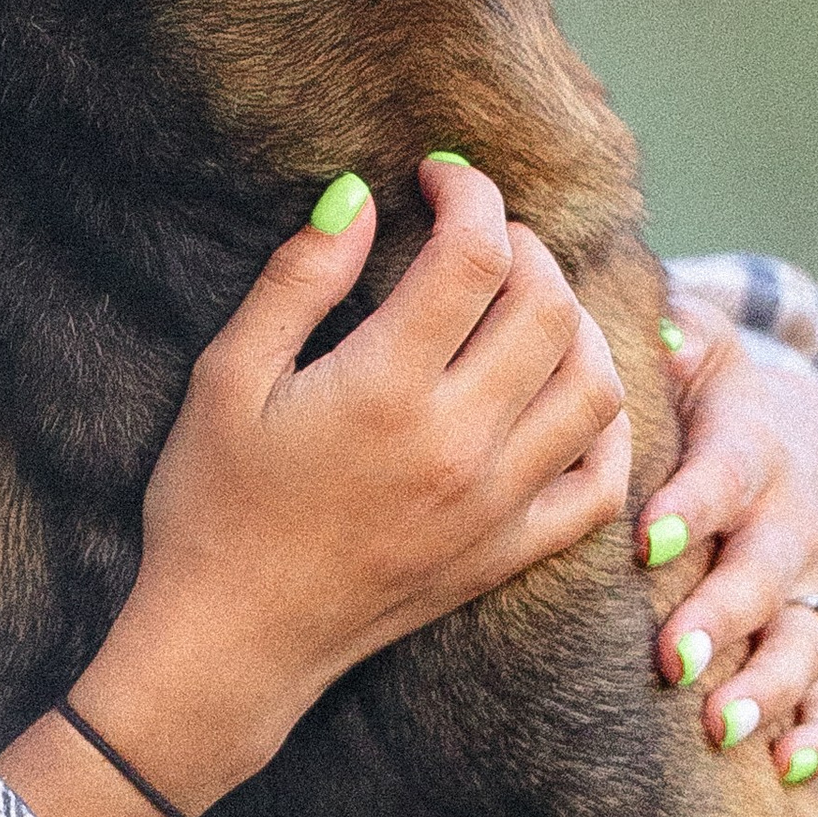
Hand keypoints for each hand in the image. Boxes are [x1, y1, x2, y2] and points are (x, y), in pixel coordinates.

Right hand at [0, 158, 631, 816]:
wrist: (233, 640)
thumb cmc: (213, 501)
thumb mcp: (228, 376)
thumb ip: (298, 280)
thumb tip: (357, 196)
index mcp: (386, 389)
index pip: (474, 257)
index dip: (468, 194)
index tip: (437, 175)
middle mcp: (459, 443)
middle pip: (548, 307)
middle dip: (523, 243)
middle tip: (476, 230)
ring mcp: (496, 504)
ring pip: (593, 386)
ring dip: (574, 321)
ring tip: (523, 298)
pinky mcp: (507, 553)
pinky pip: (600, 482)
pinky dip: (604, 424)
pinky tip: (565, 390)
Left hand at [635, 290, 817, 783]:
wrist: (782, 436)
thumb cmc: (704, 394)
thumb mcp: (696, 348)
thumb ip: (675, 336)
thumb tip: (657, 332)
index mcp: (746, 449)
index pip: (723, 475)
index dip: (692, 506)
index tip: (647, 539)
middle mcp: (784, 524)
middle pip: (762, 574)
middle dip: (722, 617)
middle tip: (671, 659)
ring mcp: (804, 588)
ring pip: (801, 644)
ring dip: (766, 689)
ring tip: (722, 730)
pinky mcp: (813, 636)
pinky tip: (784, 770)